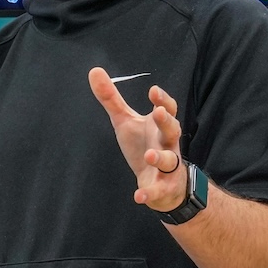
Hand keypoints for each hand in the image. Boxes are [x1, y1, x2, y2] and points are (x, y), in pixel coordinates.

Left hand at [88, 67, 187, 211]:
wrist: (161, 182)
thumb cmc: (144, 145)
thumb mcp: (125, 121)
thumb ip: (111, 99)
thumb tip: (94, 71)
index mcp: (159, 126)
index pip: (168, 109)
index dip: (163, 100)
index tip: (153, 91)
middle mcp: (167, 143)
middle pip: (173, 130)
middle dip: (167, 122)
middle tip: (159, 113)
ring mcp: (168, 166)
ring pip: (169, 160)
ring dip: (160, 157)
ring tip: (149, 155)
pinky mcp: (163, 187)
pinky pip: (158, 190)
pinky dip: (149, 193)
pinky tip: (139, 196)